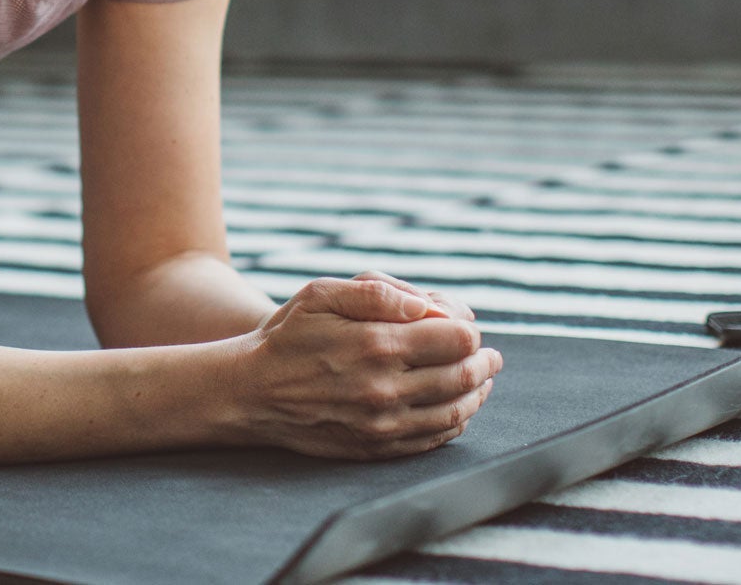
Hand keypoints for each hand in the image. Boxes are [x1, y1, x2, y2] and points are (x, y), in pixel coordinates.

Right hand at [226, 274, 500, 459]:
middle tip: (490, 357)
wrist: (250, 392)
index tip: (467, 326)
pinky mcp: (376, 448)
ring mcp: (382, 424)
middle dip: (484, 363)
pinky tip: (456, 409)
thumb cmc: (287, 336)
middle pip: (463, 376)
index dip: (470, 330)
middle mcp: (385, 387)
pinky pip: (432, 440)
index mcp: (377, 343)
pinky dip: (454, 423)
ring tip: (481, 381)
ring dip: (477, 394)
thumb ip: (377, 291)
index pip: (457, 339)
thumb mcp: (322, 294)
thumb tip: (428, 304)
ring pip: (454, 411)